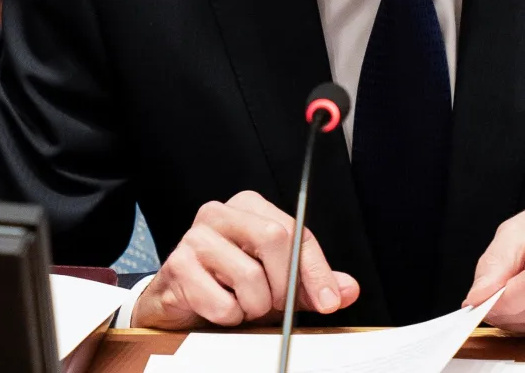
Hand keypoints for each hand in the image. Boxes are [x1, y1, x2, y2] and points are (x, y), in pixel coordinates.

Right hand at [130, 191, 360, 329]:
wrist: (180, 303)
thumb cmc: (229, 286)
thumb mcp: (277, 284)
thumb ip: (310, 285)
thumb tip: (347, 290)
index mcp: (249, 206)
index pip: (296, 230)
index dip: (316, 270)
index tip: (329, 301)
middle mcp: (220, 212)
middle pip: (275, 238)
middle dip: (282, 285)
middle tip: (272, 303)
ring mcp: (195, 236)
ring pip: (249, 274)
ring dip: (253, 305)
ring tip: (242, 305)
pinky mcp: (178, 266)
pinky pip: (220, 302)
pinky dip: (228, 316)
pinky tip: (219, 308)